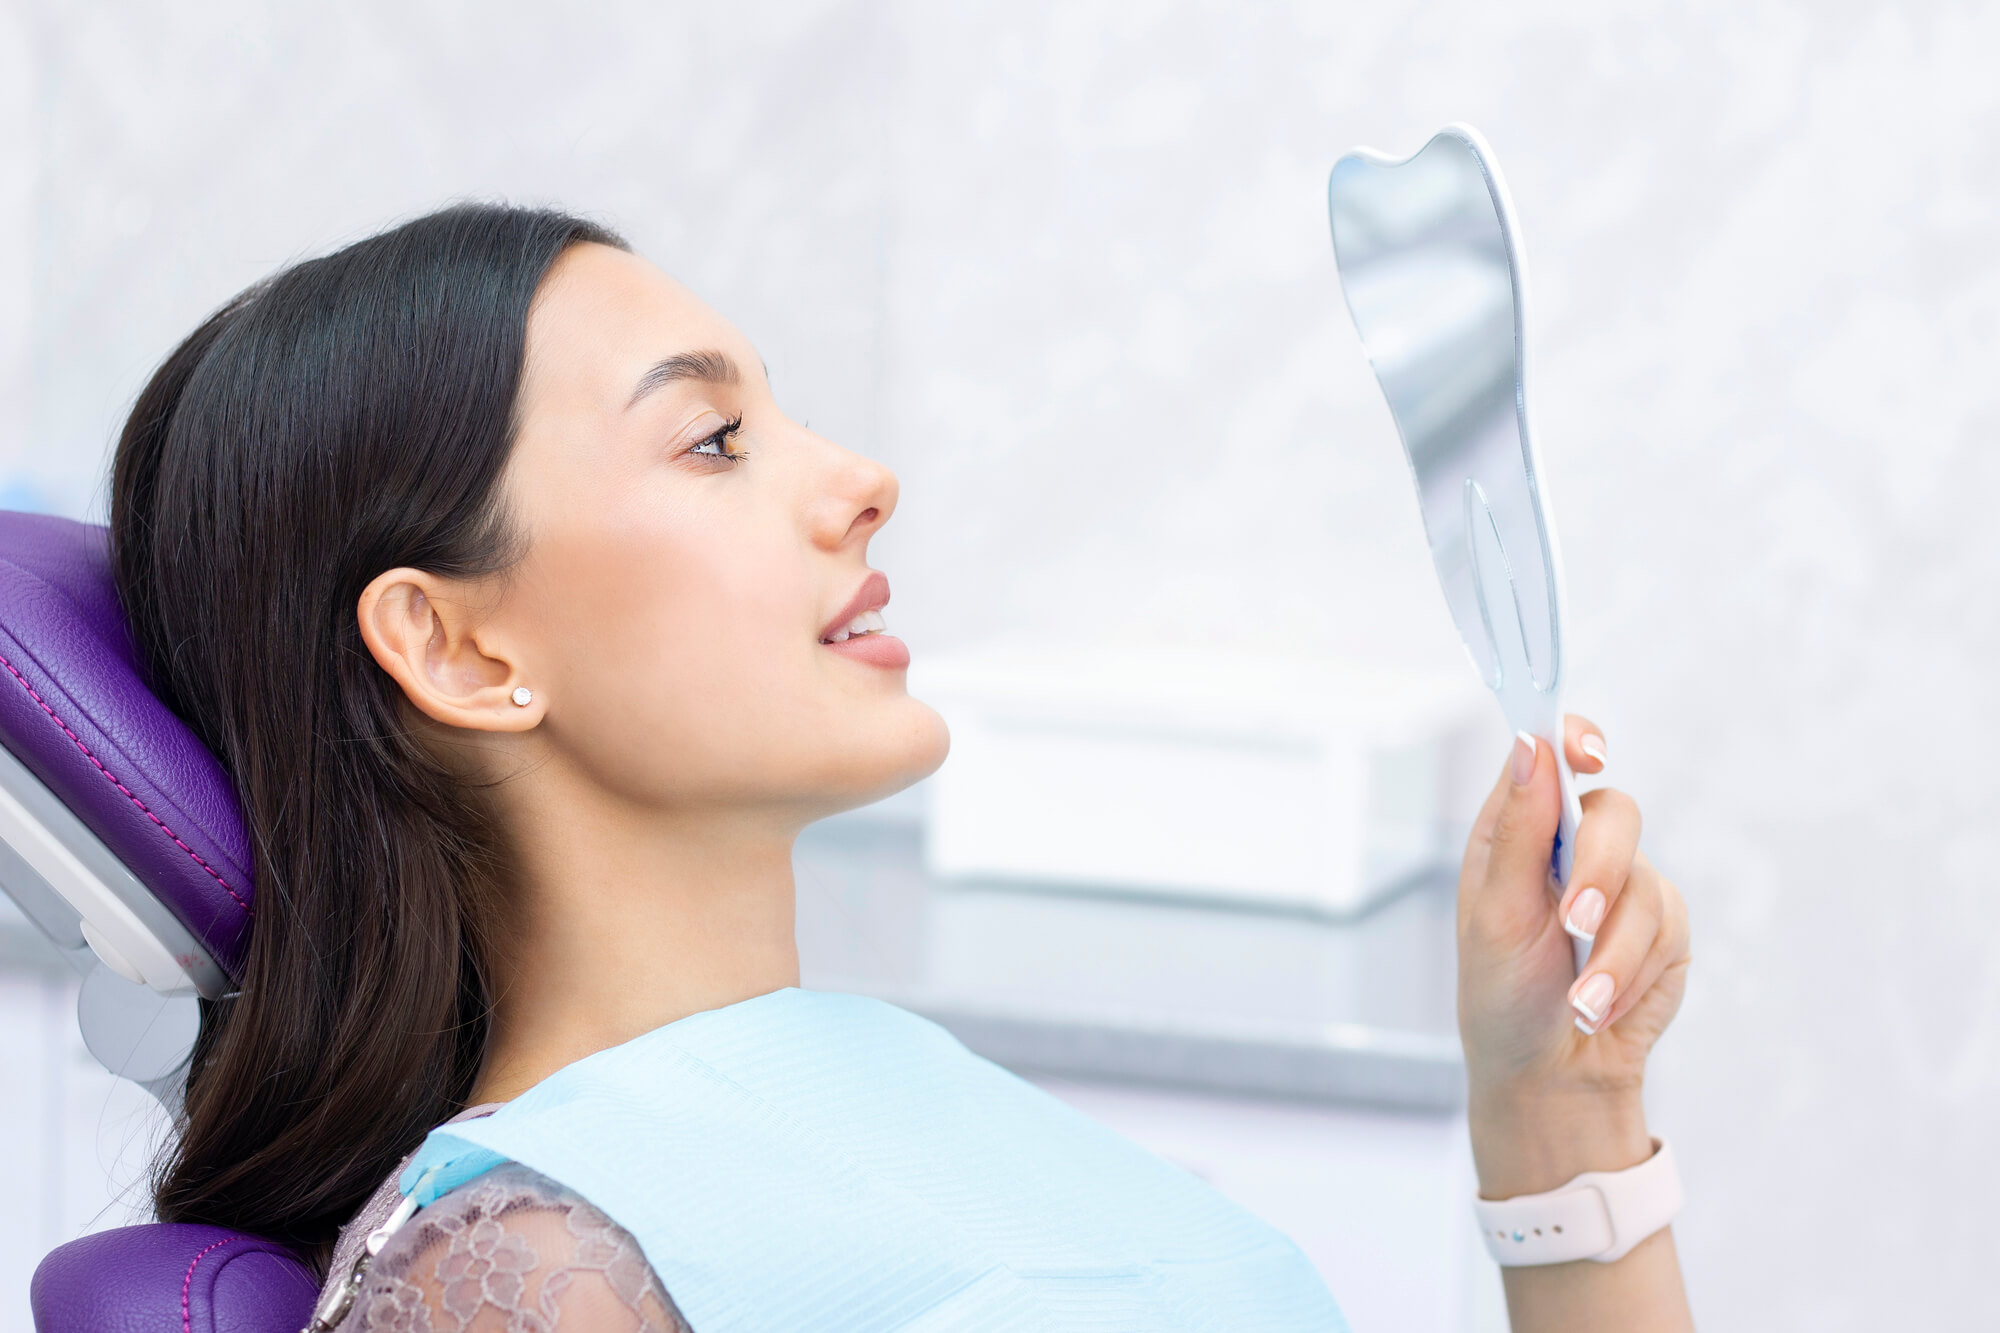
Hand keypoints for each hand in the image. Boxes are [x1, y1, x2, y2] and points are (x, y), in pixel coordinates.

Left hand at [1457, 718, 1690, 1198]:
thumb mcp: (1497, 916)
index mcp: (1517, 833)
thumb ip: (1518, 832)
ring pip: (1643, 879)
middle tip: (1574, 922)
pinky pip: (1667, 926)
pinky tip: (1603, 1004)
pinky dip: (1632, 972)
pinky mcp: (1662, 926)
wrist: (1553, 1074)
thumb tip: (1531, 746)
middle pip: (1613, 813)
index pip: (1549, 758)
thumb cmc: (1504, 996)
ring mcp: (1622, 884)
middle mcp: (1571, 848)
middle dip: (1598, 871)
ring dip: (1612, 950)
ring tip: (1580, 1000)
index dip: (1573, 740)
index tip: (1586, 753)